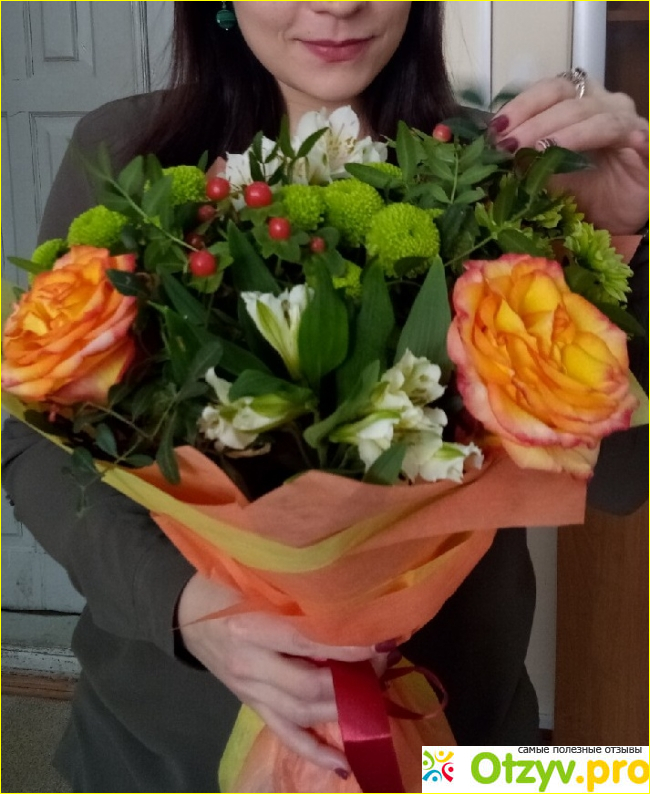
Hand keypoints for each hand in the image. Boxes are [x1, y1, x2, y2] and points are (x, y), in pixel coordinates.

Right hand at [177, 573, 385, 775]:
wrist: (185, 613)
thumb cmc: (226, 587)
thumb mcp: (256, 582)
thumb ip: (296, 595)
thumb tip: (350, 602)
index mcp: (251, 626)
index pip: (307, 642)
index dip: (347, 646)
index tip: (380, 640)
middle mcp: (250, 664)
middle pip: (308, 685)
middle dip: (351, 679)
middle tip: (382, 663)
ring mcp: (250, 690)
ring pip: (301, 712)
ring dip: (341, 710)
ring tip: (374, 698)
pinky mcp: (251, 705)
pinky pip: (284, 733)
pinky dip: (312, 750)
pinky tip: (341, 763)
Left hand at [491, 74, 648, 234]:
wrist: (619, 220)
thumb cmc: (583, 194)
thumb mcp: (546, 176)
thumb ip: (525, 160)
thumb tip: (490, 155)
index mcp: (578, 104)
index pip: (548, 90)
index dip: (521, 105)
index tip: (494, 129)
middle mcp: (605, 105)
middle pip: (567, 99)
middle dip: (532, 122)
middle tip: (507, 145)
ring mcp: (629, 122)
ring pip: (594, 115)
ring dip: (562, 132)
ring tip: (536, 151)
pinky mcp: (647, 144)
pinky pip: (628, 134)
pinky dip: (608, 138)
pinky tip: (589, 150)